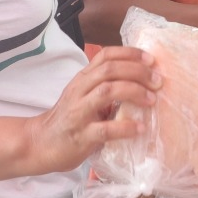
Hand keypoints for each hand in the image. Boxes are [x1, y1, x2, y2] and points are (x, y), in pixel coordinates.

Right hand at [23, 47, 160, 174]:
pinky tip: (140, 128)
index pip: (105, 56)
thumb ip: (104, 85)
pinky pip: (105, 129)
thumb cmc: (68, 119)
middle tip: (158, 81)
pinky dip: (125, 127)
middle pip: (109, 70)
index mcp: (82, 79)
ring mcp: (78, 113)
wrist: (39, 143)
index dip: (130, 54)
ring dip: (134, 92)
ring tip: (152, 100)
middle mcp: (79, 91)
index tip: (151, 59)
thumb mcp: (83, 95)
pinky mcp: (80, 136)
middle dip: (138, 72)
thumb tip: (141, 77)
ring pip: (107, 92)